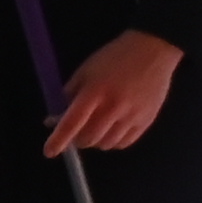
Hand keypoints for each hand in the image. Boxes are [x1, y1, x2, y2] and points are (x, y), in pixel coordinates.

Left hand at [47, 29, 177, 157]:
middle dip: (77, 139)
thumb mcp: (86, 69)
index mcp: (94, 92)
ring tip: (96, 127)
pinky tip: (112, 130)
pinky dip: (113, 141)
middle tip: (76, 130)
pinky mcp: (146, 121)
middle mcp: (113, 107)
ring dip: (95, 140)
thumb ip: (71, 93)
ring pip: (106, 144)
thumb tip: (57, 118)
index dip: (58, 140)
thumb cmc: (115, 57)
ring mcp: (131, 116)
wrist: (152, 51)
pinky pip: (124, 143)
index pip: (72, 122)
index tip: (49, 151)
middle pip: (88, 139)